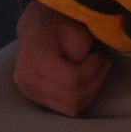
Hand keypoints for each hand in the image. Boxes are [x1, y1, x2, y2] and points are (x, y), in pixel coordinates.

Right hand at [10, 1, 112, 116]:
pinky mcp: (33, 97)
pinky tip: (86, 84)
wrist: (34, 26)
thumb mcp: (73, 29)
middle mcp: (27, 78)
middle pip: (72, 96)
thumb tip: (86, 67)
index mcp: (35, 58)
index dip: (94, 71)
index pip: (72, 79)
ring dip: (89, 93)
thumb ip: (80, 50)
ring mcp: (28, 90)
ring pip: (69, 107)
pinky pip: (64, 108)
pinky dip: (80, 99)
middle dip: (95, 82)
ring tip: (96, 74)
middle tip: (103, 66)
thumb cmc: (56, 23)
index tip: (102, 57)